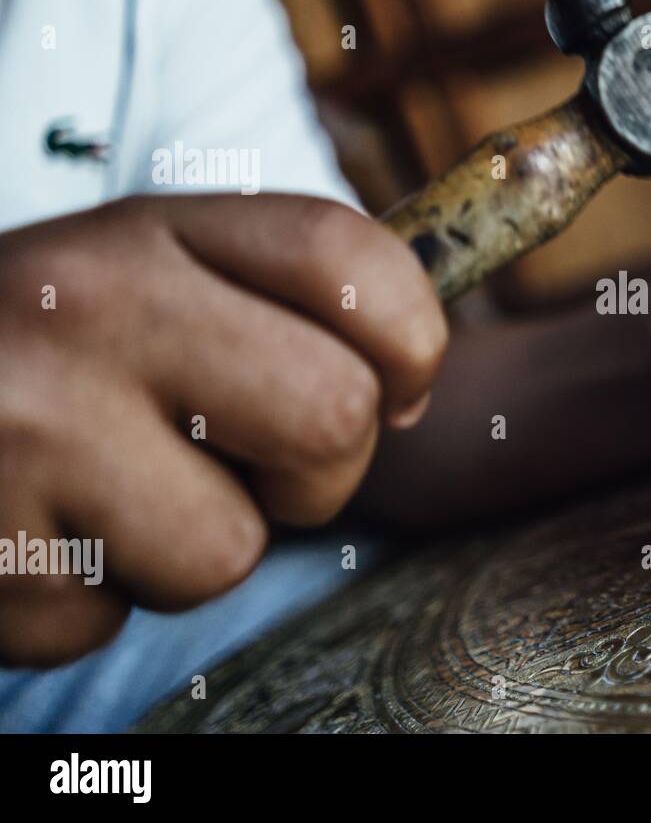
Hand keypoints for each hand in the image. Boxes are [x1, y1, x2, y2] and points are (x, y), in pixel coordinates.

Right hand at [0, 194, 444, 664]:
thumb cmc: (50, 345)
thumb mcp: (153, 273)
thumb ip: (280, 302)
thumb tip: (404, 395)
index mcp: (154, 229)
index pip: (349, 262)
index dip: (412, 341)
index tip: (392, 387)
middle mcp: (89, 305)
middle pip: (332, 415)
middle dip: (319, 474)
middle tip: (248, 463)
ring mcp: (25, 423)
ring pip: (228, 551)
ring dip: (190, 546)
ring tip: (114, 492)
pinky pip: (111, 621)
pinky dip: (91, 597)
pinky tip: (40, 530)